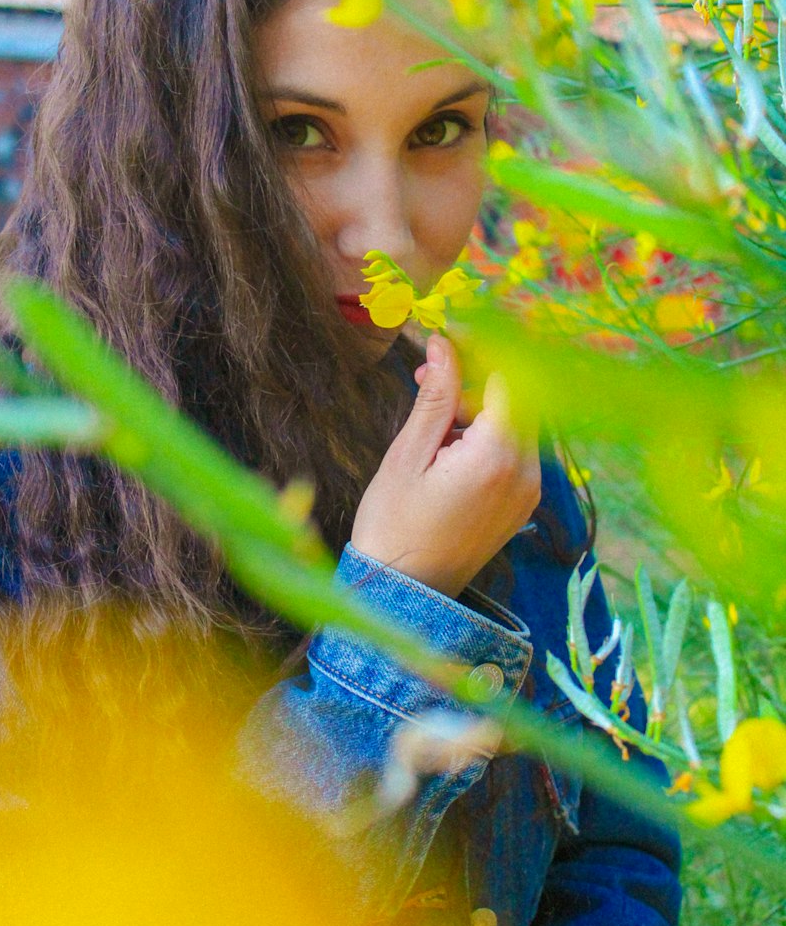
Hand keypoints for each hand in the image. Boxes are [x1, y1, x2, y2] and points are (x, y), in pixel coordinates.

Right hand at [351, 333, 540, 600]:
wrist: (404, 594)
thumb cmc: (394, 524)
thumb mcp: (407, 454)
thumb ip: (436, 396)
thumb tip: (445, 342)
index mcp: (497, 457)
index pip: (510, 376)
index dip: (484, 345)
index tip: (451, 331)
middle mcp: (526, 472)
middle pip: (520, 395)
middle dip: (480, 373)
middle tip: (429, 374)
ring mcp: (530, 490)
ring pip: (519, 420)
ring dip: (482, 402)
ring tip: (431, 410)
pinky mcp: (523, 502)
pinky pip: (516, 448)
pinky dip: (489, 431)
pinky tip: (449, 438)